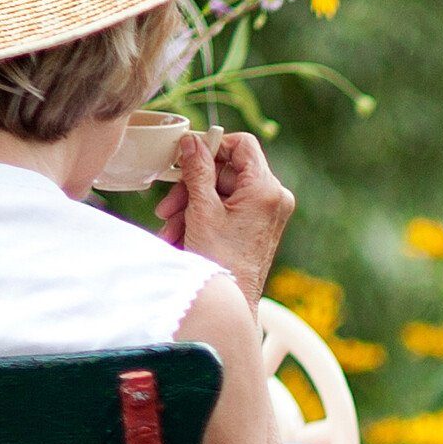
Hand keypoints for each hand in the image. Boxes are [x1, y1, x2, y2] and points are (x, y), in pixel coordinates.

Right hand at [156, 130, 294, 309]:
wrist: (232, 302)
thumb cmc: (220, 260)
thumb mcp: (202, 209)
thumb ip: (196, 170)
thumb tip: (191, 140)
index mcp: (267, 189)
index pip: (242, 145)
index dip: (213, 146)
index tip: (187, 157)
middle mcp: (274, 198)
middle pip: (227, 171)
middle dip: (192, 186)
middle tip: (168, 205)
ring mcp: (268, 213)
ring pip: (223, 192)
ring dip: (191, 204)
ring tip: (169, 225)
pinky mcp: (258, 226)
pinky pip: (228, 209)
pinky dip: (203, 216)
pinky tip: (180, 234)